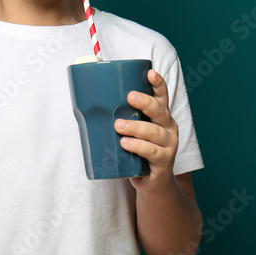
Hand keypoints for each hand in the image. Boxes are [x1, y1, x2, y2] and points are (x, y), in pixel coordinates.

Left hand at [114, 69, 179, 193]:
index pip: (161, 95)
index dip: (158, 83)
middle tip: (130, 97)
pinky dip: (138, 147)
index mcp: (160, 115)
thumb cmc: (137, 149)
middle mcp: (168, 127)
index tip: (149, 72)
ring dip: (136, 127)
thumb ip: (119, 115)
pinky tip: (126, 144)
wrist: (151, 181)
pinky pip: (152, 152)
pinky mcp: (164, 162)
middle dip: (145, 102)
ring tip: (118, 125)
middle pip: (160, 111)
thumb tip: (86, 97)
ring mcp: (169, 145)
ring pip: (154, 132)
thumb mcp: (131, 130)